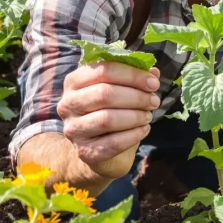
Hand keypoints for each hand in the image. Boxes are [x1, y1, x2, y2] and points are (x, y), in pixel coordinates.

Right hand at [57, 61, 160, 178]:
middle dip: (136, 97)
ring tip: (148, 116)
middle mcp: (68, 104)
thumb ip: (134, 78)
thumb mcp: (120, 90)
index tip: (153, 83)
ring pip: (107, 119)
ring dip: (135, 116)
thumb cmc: (110, 111)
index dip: (132, 75)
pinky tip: (144, 129)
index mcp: (74, 81)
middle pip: (104, 94)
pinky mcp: (84, 151)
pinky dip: (134, 135)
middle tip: (154, 101)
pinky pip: (113, 143)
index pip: (103, 70)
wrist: (99, 149)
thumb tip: (153, 72)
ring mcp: (73, 129)